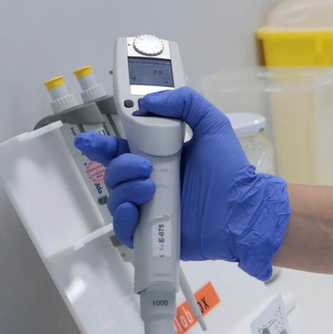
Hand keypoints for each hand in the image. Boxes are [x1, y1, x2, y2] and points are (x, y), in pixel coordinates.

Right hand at [73, 87, 290, 279]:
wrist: (243, 210)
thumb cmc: (231, 172)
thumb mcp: (213, 126)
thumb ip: (187, 103)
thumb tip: (150, 100)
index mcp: (159, 158)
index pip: (121, 149)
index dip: (102, 144)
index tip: (89, 140)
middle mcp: (150, 182)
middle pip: (113, 172)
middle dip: (118, 165)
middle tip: (143, 166)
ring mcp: (150, 208)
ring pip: (116, 197)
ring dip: (126, 189)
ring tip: (151, 186)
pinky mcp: (152, 233)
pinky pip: (123, 228)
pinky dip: (123, 219)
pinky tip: (136, 210)